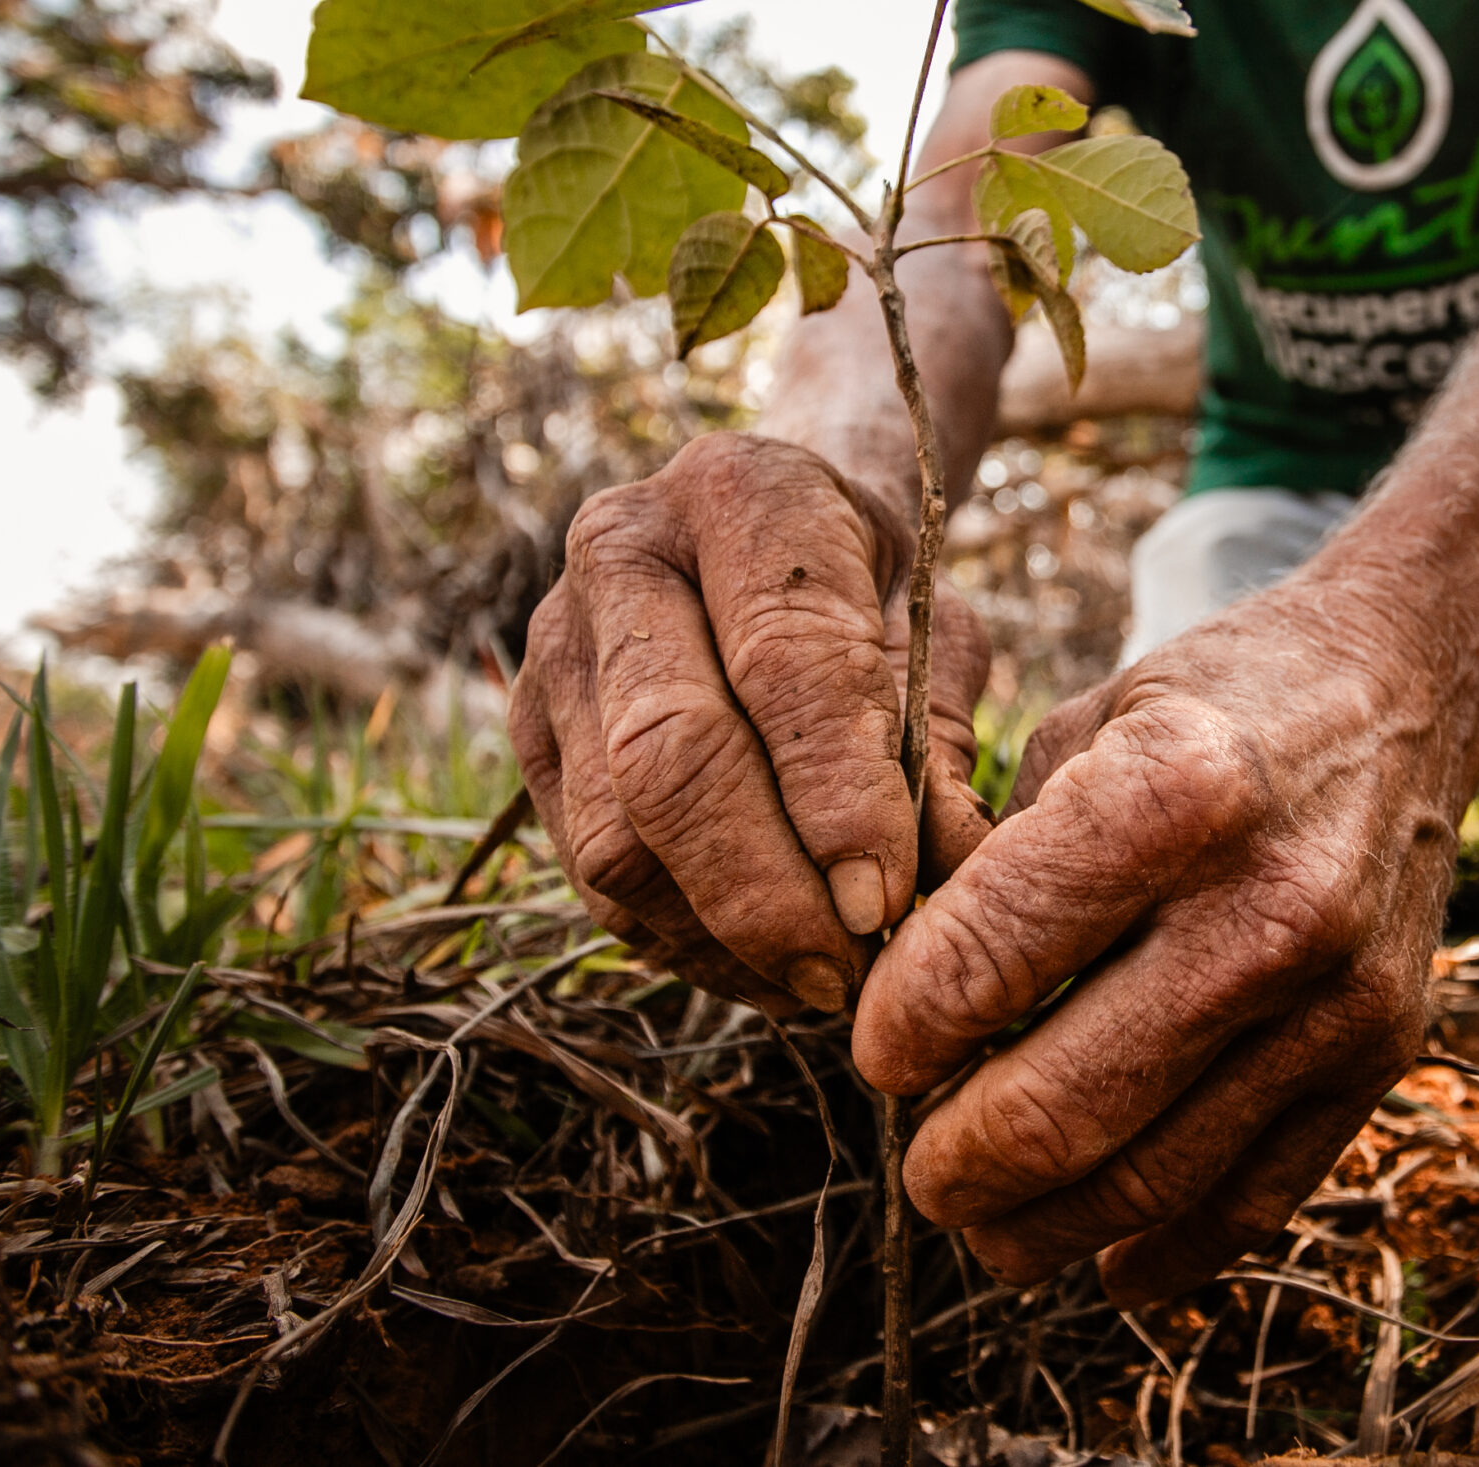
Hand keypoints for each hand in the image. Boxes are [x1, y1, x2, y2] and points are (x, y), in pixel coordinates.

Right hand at [509, 433, 991, 1014]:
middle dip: (763, 895)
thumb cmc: (873, 586)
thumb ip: (939, 745)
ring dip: (719, 939)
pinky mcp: (529, 731)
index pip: (781, 665)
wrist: (773, 535)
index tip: (892, 902)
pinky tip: (759, 967)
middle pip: (668, 761)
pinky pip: (590, 872)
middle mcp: (620, 553)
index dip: (837, 800)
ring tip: (816, 983)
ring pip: (614, 836)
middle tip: (847, 973)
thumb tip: (948, 880)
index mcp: (740, 494)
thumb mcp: (937, 630)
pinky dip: (680, 942)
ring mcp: (554, 645)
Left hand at [852, 586, 1463, 1303]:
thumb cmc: (1212, 702)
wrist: (1402, 688)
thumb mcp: (1081, 726)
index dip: (898, 1031)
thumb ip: (989, 863)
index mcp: (1172, 792)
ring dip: (1039, 1226)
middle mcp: (1266, 905)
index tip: (877, 1050)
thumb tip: (900, 1010)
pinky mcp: (1383, 1056)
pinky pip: (1257, 1198)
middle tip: (918, 1161)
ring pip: (1149, 1179)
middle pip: (1061, 1106)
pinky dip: (1166, 1253)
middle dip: (952, 1162)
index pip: (984, 960)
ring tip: (984, 1220)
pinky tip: (1104, 1263)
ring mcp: (1335, 995)